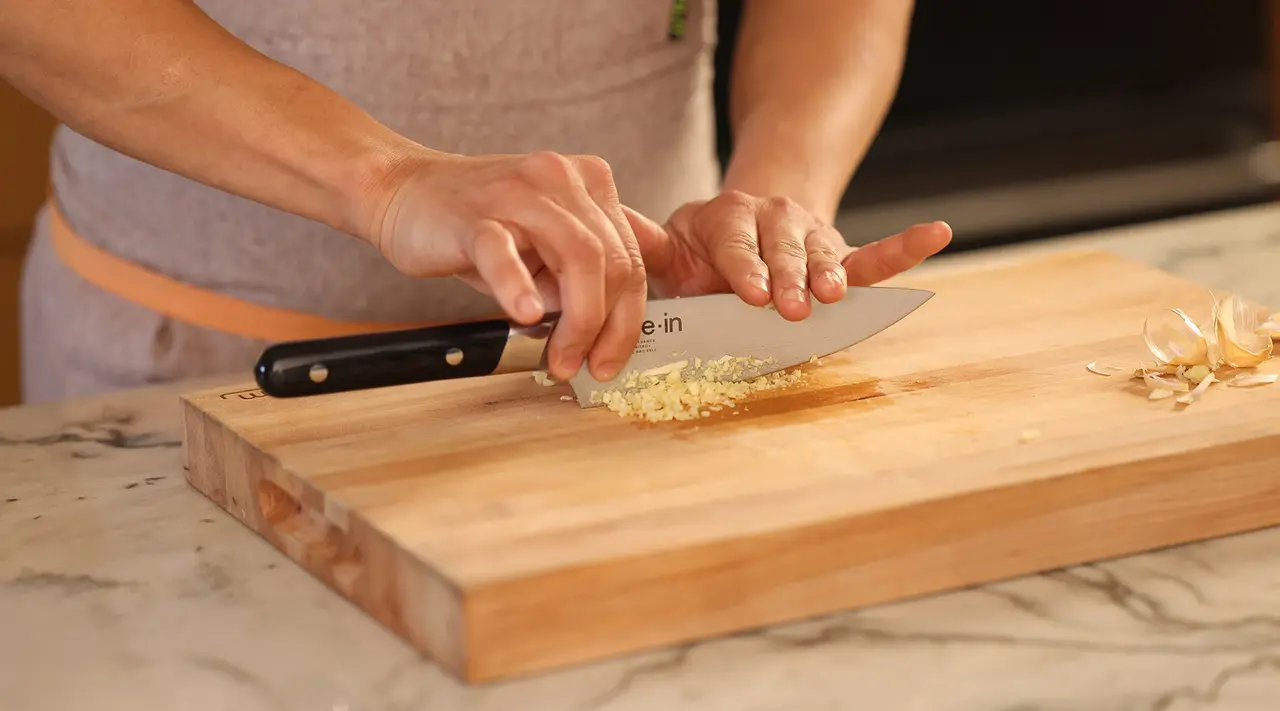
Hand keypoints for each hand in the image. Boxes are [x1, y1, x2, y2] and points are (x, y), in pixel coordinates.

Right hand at [362, 150, 646, 381]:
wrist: (402, 191)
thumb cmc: (475, 227)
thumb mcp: (542, 249)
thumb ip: (578, 279)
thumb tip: (605, 334)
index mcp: (590, 184)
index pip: (632, 256)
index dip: (628, 317)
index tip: (612, 357)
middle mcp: (562, 179)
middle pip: (614, 260)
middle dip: (607, 326)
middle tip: (585, 366)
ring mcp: (520, 193)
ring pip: (577, 256)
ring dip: (577, 319)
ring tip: (559, 357)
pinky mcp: (474, 215)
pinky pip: (503, 252)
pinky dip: (518, 286)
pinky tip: (525, 313)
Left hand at [625, 191, 951, 319]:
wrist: (742, 222)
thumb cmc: (699, 251)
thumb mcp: (669, 245)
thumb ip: (648, 248)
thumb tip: (613, 239)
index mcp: (724, 218)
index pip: (734, 243)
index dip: (744, 267)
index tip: (751, 293)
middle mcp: (771, 218)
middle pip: (782, 248)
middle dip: (787, 278)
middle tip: (791, 305)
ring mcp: (809, 235)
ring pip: (824, 253)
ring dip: (830, 273)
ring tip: (835, 294)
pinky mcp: (839, 254)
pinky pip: (874, 253)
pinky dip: (904, 247)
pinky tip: (936, 232)